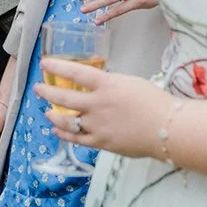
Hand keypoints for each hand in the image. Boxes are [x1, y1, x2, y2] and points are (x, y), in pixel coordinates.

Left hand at [33, 57, 167, 156]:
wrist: (168, 129)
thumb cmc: (154, 102)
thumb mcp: (129, 83)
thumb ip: (110, 86)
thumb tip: (97, 89)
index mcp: (106, 84)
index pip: (75, 72)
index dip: (57, 67)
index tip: (44, 63)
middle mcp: (97, 104)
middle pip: (63, 97)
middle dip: (47, 92)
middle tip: (38, 88)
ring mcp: (97, 125)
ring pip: (66, 120)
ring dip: (53, 116)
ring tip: (46, 112)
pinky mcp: (101, 142)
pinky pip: (76, 139)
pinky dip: (64, 134)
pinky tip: (57, 131)